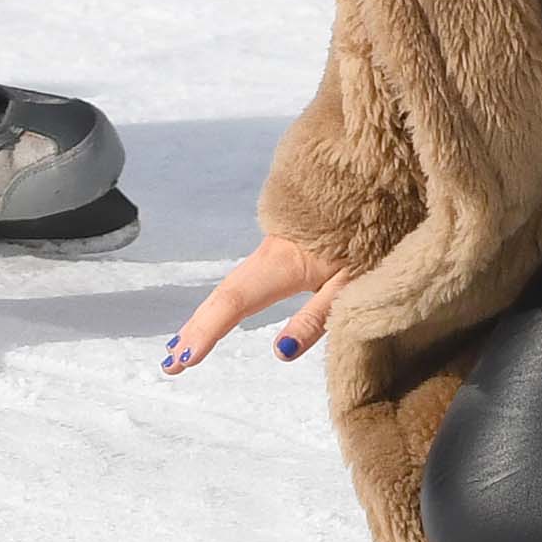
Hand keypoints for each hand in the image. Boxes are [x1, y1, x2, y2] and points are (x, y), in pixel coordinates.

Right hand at [163, 233, 353, 373]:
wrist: (371, 176)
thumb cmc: (371, 231)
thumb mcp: (351, 281)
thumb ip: (317, 316)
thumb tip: (280, 352)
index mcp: (283, 264)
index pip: (235, 302)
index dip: (208, 332)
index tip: (184, 359)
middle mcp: (268, 254)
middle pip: (224, 295)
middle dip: (196, 330)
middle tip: (170, 365)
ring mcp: (272, 245)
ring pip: (231, 286)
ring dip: (204, 318)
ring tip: (180, 349)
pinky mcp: (280, 242)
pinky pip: (242, 277)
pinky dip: (221, 302)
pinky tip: (215, 315)